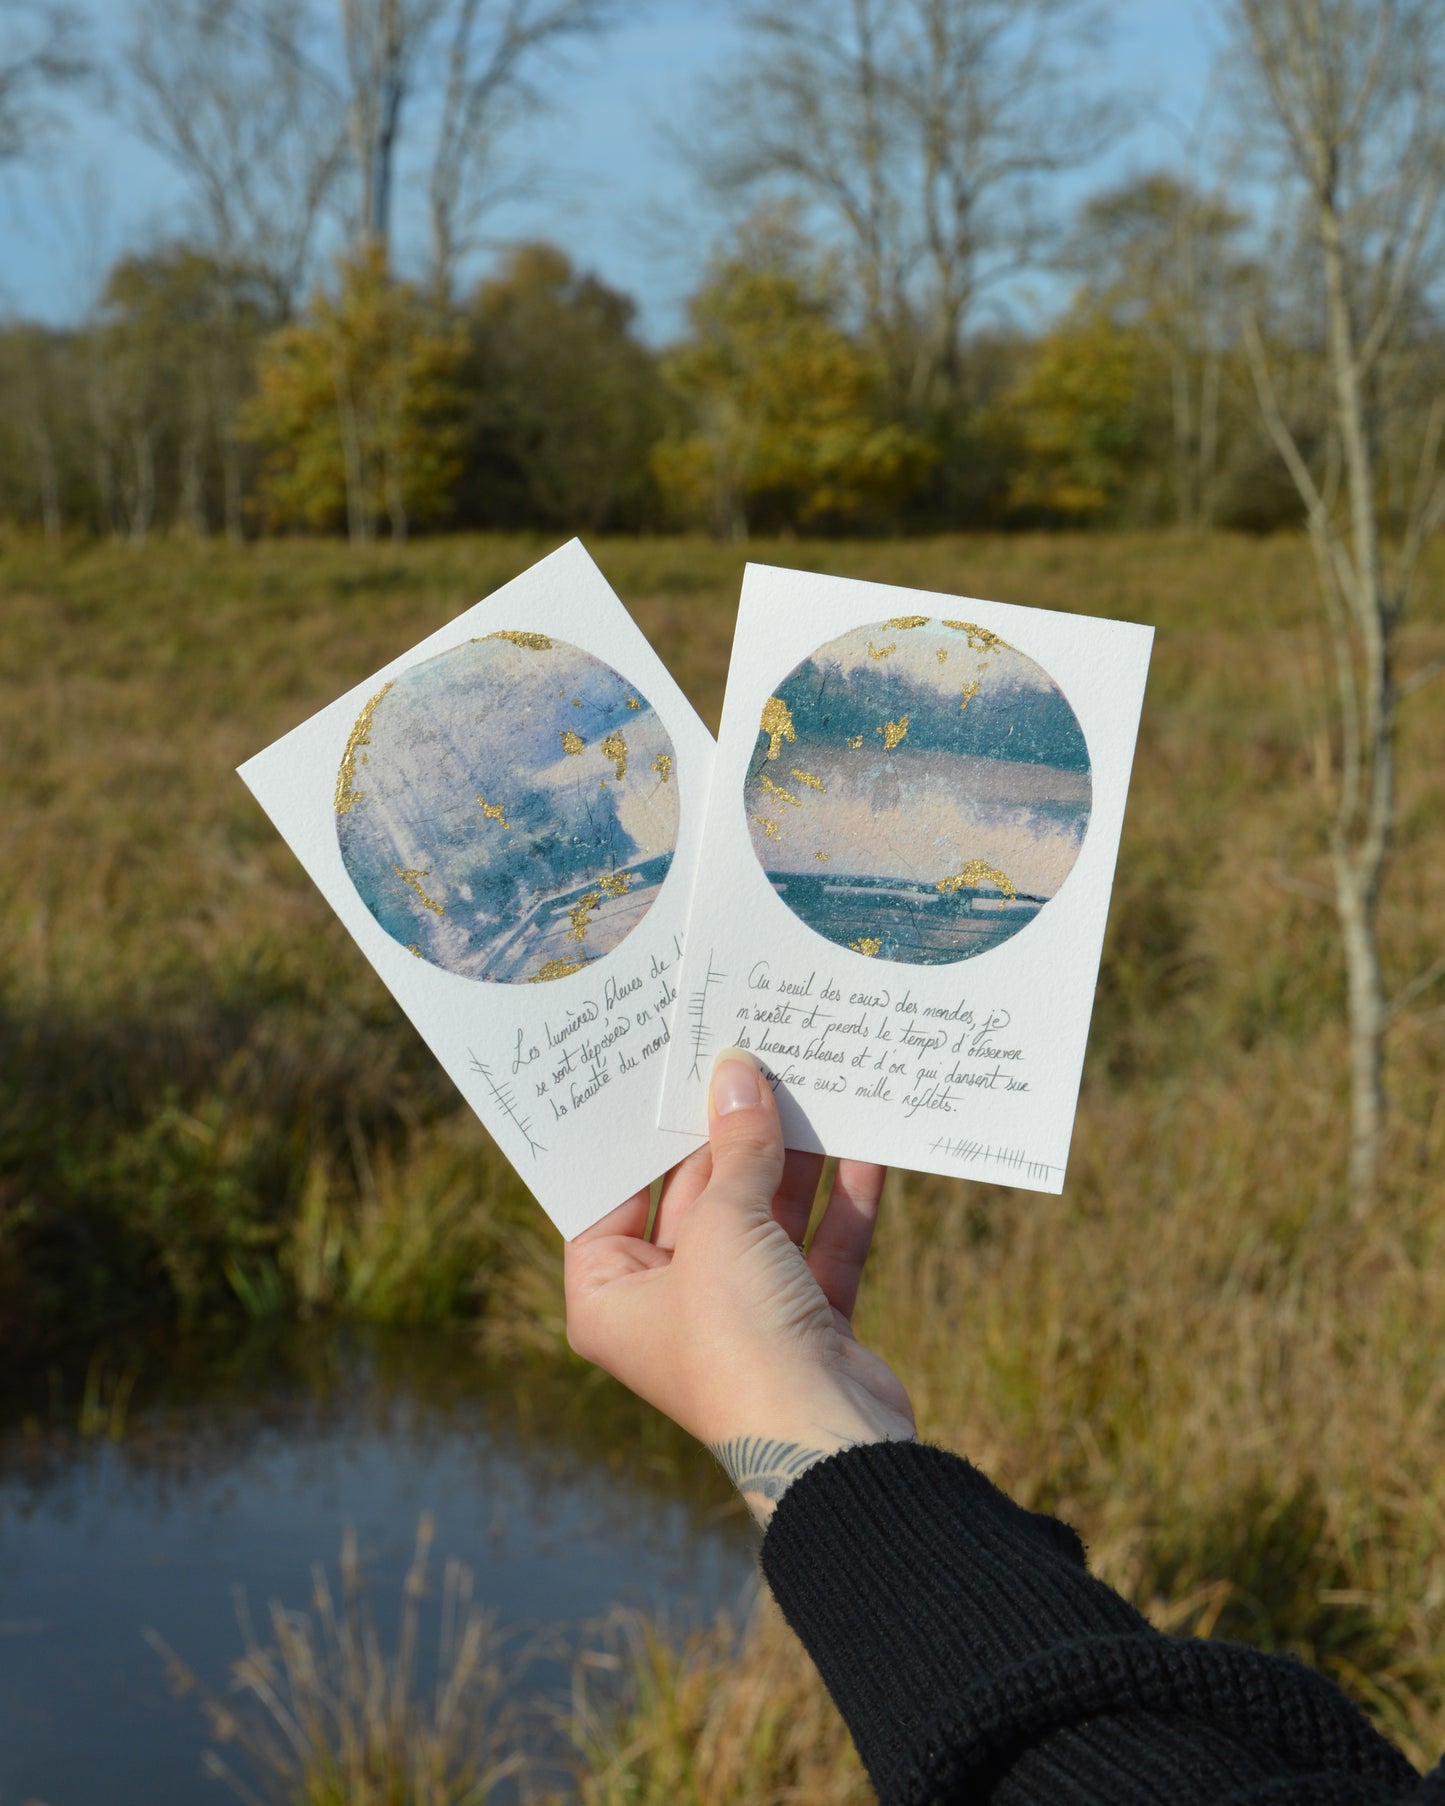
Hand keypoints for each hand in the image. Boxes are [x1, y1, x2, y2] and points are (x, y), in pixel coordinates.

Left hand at [564, 1048, 915, 1523]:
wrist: (827, 1444)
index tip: (662, 1075)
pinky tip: (864, 1145)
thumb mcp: (726, 1226)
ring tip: (810, 1085)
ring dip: (791, 1160)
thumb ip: (737, 1150)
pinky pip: (821, 1247)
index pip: (610, 1199)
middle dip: (731, 1138)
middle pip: (697, 1200)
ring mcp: (742, 1316)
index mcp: (611, 1297)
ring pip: (765, 1219)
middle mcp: (670, 1307)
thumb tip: (737, 1076)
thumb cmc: (740, 1339)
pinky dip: (841, 1201)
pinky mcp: (807, 1324)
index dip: (638, 1139)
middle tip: (751, 1062)